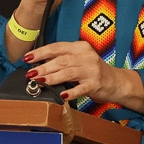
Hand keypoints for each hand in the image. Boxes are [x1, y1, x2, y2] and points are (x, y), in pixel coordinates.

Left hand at [23, 41, 143, 111]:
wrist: (116, 82)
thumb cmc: (93, 71)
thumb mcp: (79, 59)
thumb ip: (63, 59)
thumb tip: (39, 63)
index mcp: (80, 47)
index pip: (56, 47)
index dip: (40, 52)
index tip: (27, 58)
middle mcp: (86, 56)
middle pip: (61, 60)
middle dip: (43, 67)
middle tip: (31, 73)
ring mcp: (92, 70)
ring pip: (68, 72)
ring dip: (51, 77)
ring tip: (40, 81)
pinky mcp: (96, 84)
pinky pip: (81, 88)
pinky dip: (71, 92)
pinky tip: (62, 95)